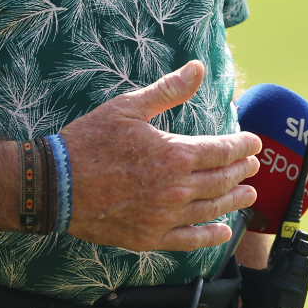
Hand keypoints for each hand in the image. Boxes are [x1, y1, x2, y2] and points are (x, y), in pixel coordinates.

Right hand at [61, 60, 262, 251]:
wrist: (53, 184)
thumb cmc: (89, 141)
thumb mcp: (128, 107)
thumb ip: (168, 90)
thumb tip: (198, 67)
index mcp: (174, 155)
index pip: (222, 151)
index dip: (242, 146)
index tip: (254, 143)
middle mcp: (175, 189)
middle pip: (222, 180)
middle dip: (241, 171)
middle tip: (253, 166)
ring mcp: (163, 217)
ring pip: (211, 209)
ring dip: (234, 201)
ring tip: (248, 195)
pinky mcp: (148, 237)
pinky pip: (187, 239)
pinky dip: (209, 236)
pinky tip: (223, 231)